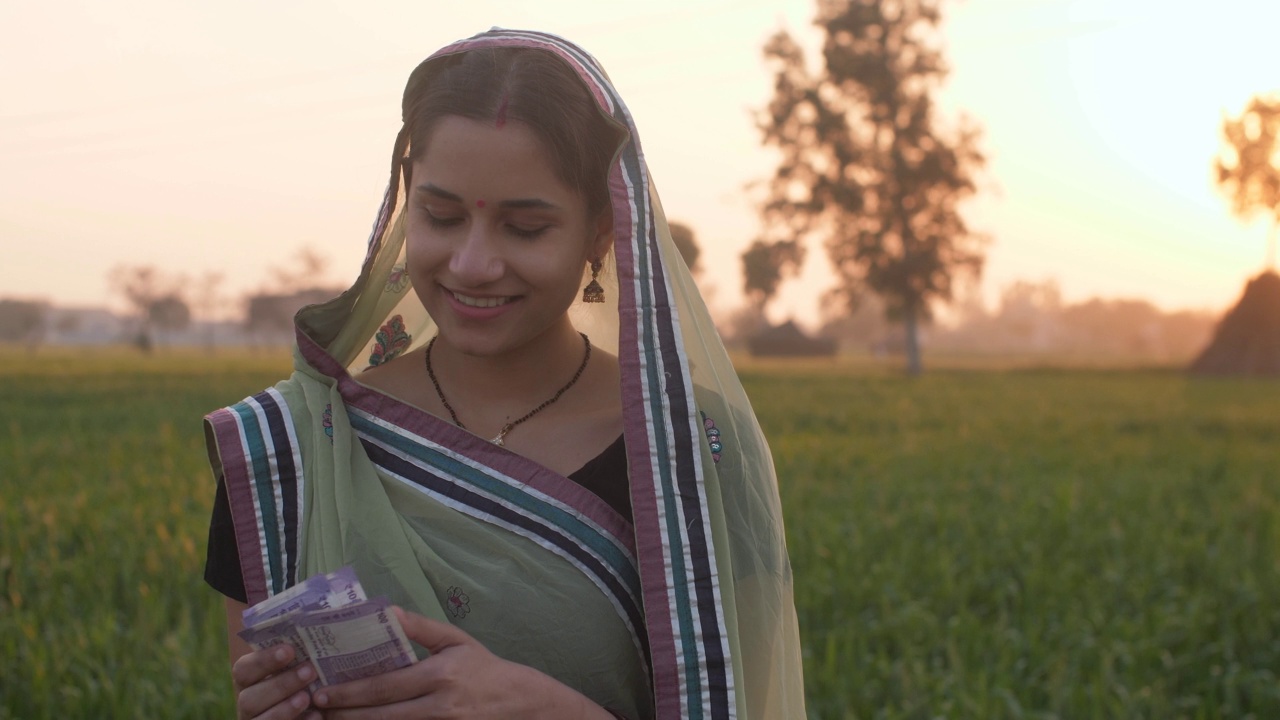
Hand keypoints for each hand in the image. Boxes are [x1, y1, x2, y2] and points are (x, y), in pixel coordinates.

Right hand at [232, 643, 321, 719]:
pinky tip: (317, 716)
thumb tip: (315, 617)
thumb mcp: (296, 663)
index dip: (264, 660)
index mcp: (248, 680)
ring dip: (284, 709)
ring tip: (308, 697)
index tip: (289, 650)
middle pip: (249, 698)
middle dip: (280, 685)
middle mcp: (247, 703)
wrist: (309, 705)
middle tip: (309, 671)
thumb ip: (297, 649)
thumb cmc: (304, 676)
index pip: (243, 669)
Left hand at [312, 607, 612, 719]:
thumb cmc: (482, 667)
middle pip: (382, 716)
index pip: (386, 687)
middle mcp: (439, 706)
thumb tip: (387, 611)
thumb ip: (421, 627)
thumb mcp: (456, 640)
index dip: (351, 693)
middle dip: (344, 714)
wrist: (518, 703)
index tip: (322, 692)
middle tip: (314, 710)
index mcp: (440, 676)